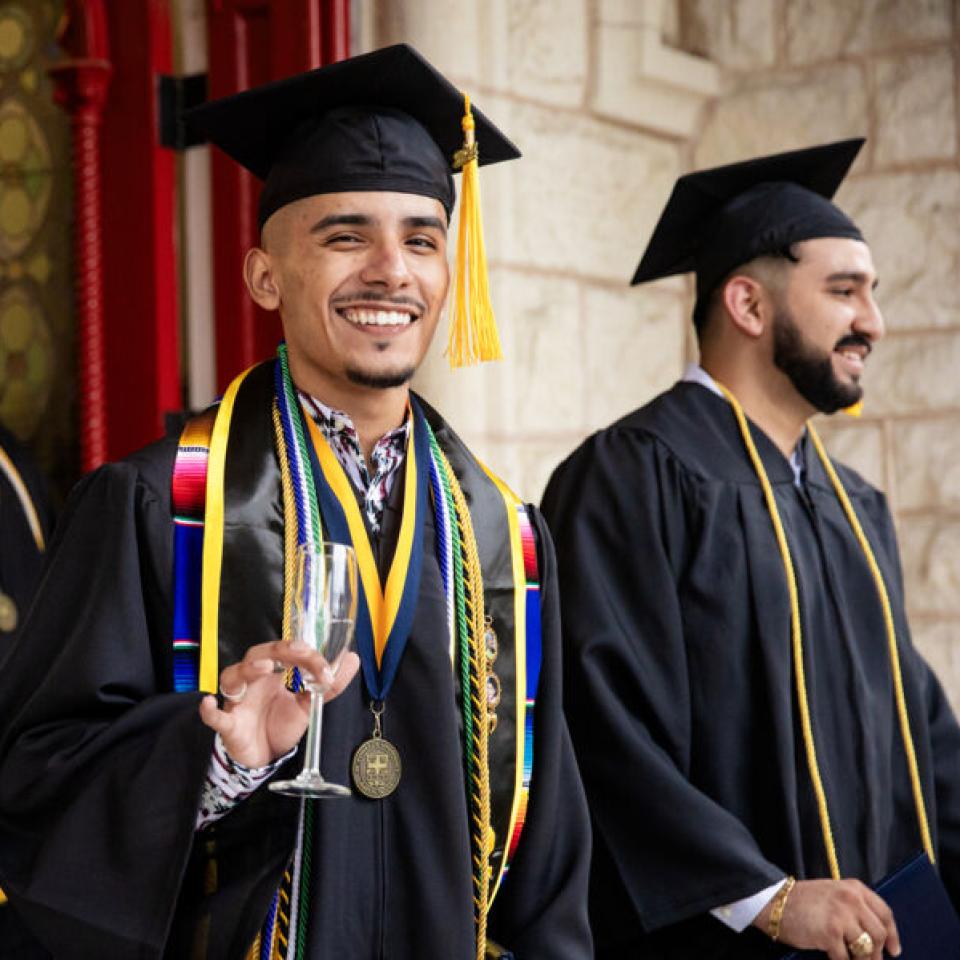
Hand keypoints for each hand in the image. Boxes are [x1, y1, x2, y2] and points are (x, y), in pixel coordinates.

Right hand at [198, 640, 359, 767]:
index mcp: (275, 671)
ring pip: (233, 676)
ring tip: (262, 667)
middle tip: (299, 652)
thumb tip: (352, 658)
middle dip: (279, 650)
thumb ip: (330, 684)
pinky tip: (208, 704)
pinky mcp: (229, 724)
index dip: (308, 657)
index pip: (288, 652)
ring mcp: (240, 700)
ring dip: (247, 669)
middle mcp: (255, 680)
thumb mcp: (309, 703)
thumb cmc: (281, 722)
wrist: (266, 756)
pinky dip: (209, 710)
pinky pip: (215, 715)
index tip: (328, 672)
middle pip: (259, 653)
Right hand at [753, 878, 899, 959]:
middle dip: (876, 953)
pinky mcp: (830, 933)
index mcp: (854, 888)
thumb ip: (854, 908)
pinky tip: (834, 959)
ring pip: (866, 949)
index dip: (892, 935)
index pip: (884, 913)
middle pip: (878, 934)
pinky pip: (845, 958)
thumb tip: (875, 938)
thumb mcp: (833, 894)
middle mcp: (851, 899)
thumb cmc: (803, 901)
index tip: (894, 950)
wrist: (775, 902)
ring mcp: (841, 916)